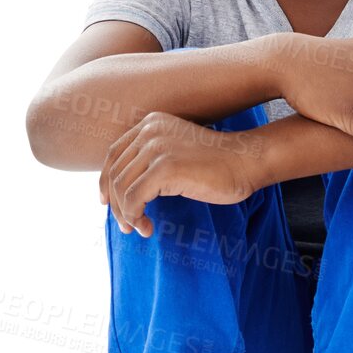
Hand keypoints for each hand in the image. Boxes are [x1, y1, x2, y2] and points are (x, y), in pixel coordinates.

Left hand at [98, 111, 261, 237]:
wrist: (246, 161)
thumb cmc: (217, 163)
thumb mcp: (177, 151)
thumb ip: (152, 158)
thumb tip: (122, 190)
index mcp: (150, 123)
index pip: (114, 154)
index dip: (106, 181)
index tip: (107, 203)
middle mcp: (149, 130)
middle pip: (115, 173)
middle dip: (116, 205)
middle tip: (126, 226)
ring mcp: (156, 148)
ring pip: (121, 188)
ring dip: (126, 215)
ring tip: (139, 228)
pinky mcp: (164, 168)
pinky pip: (134, 199)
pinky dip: (136, 217)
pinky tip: (148, 227)